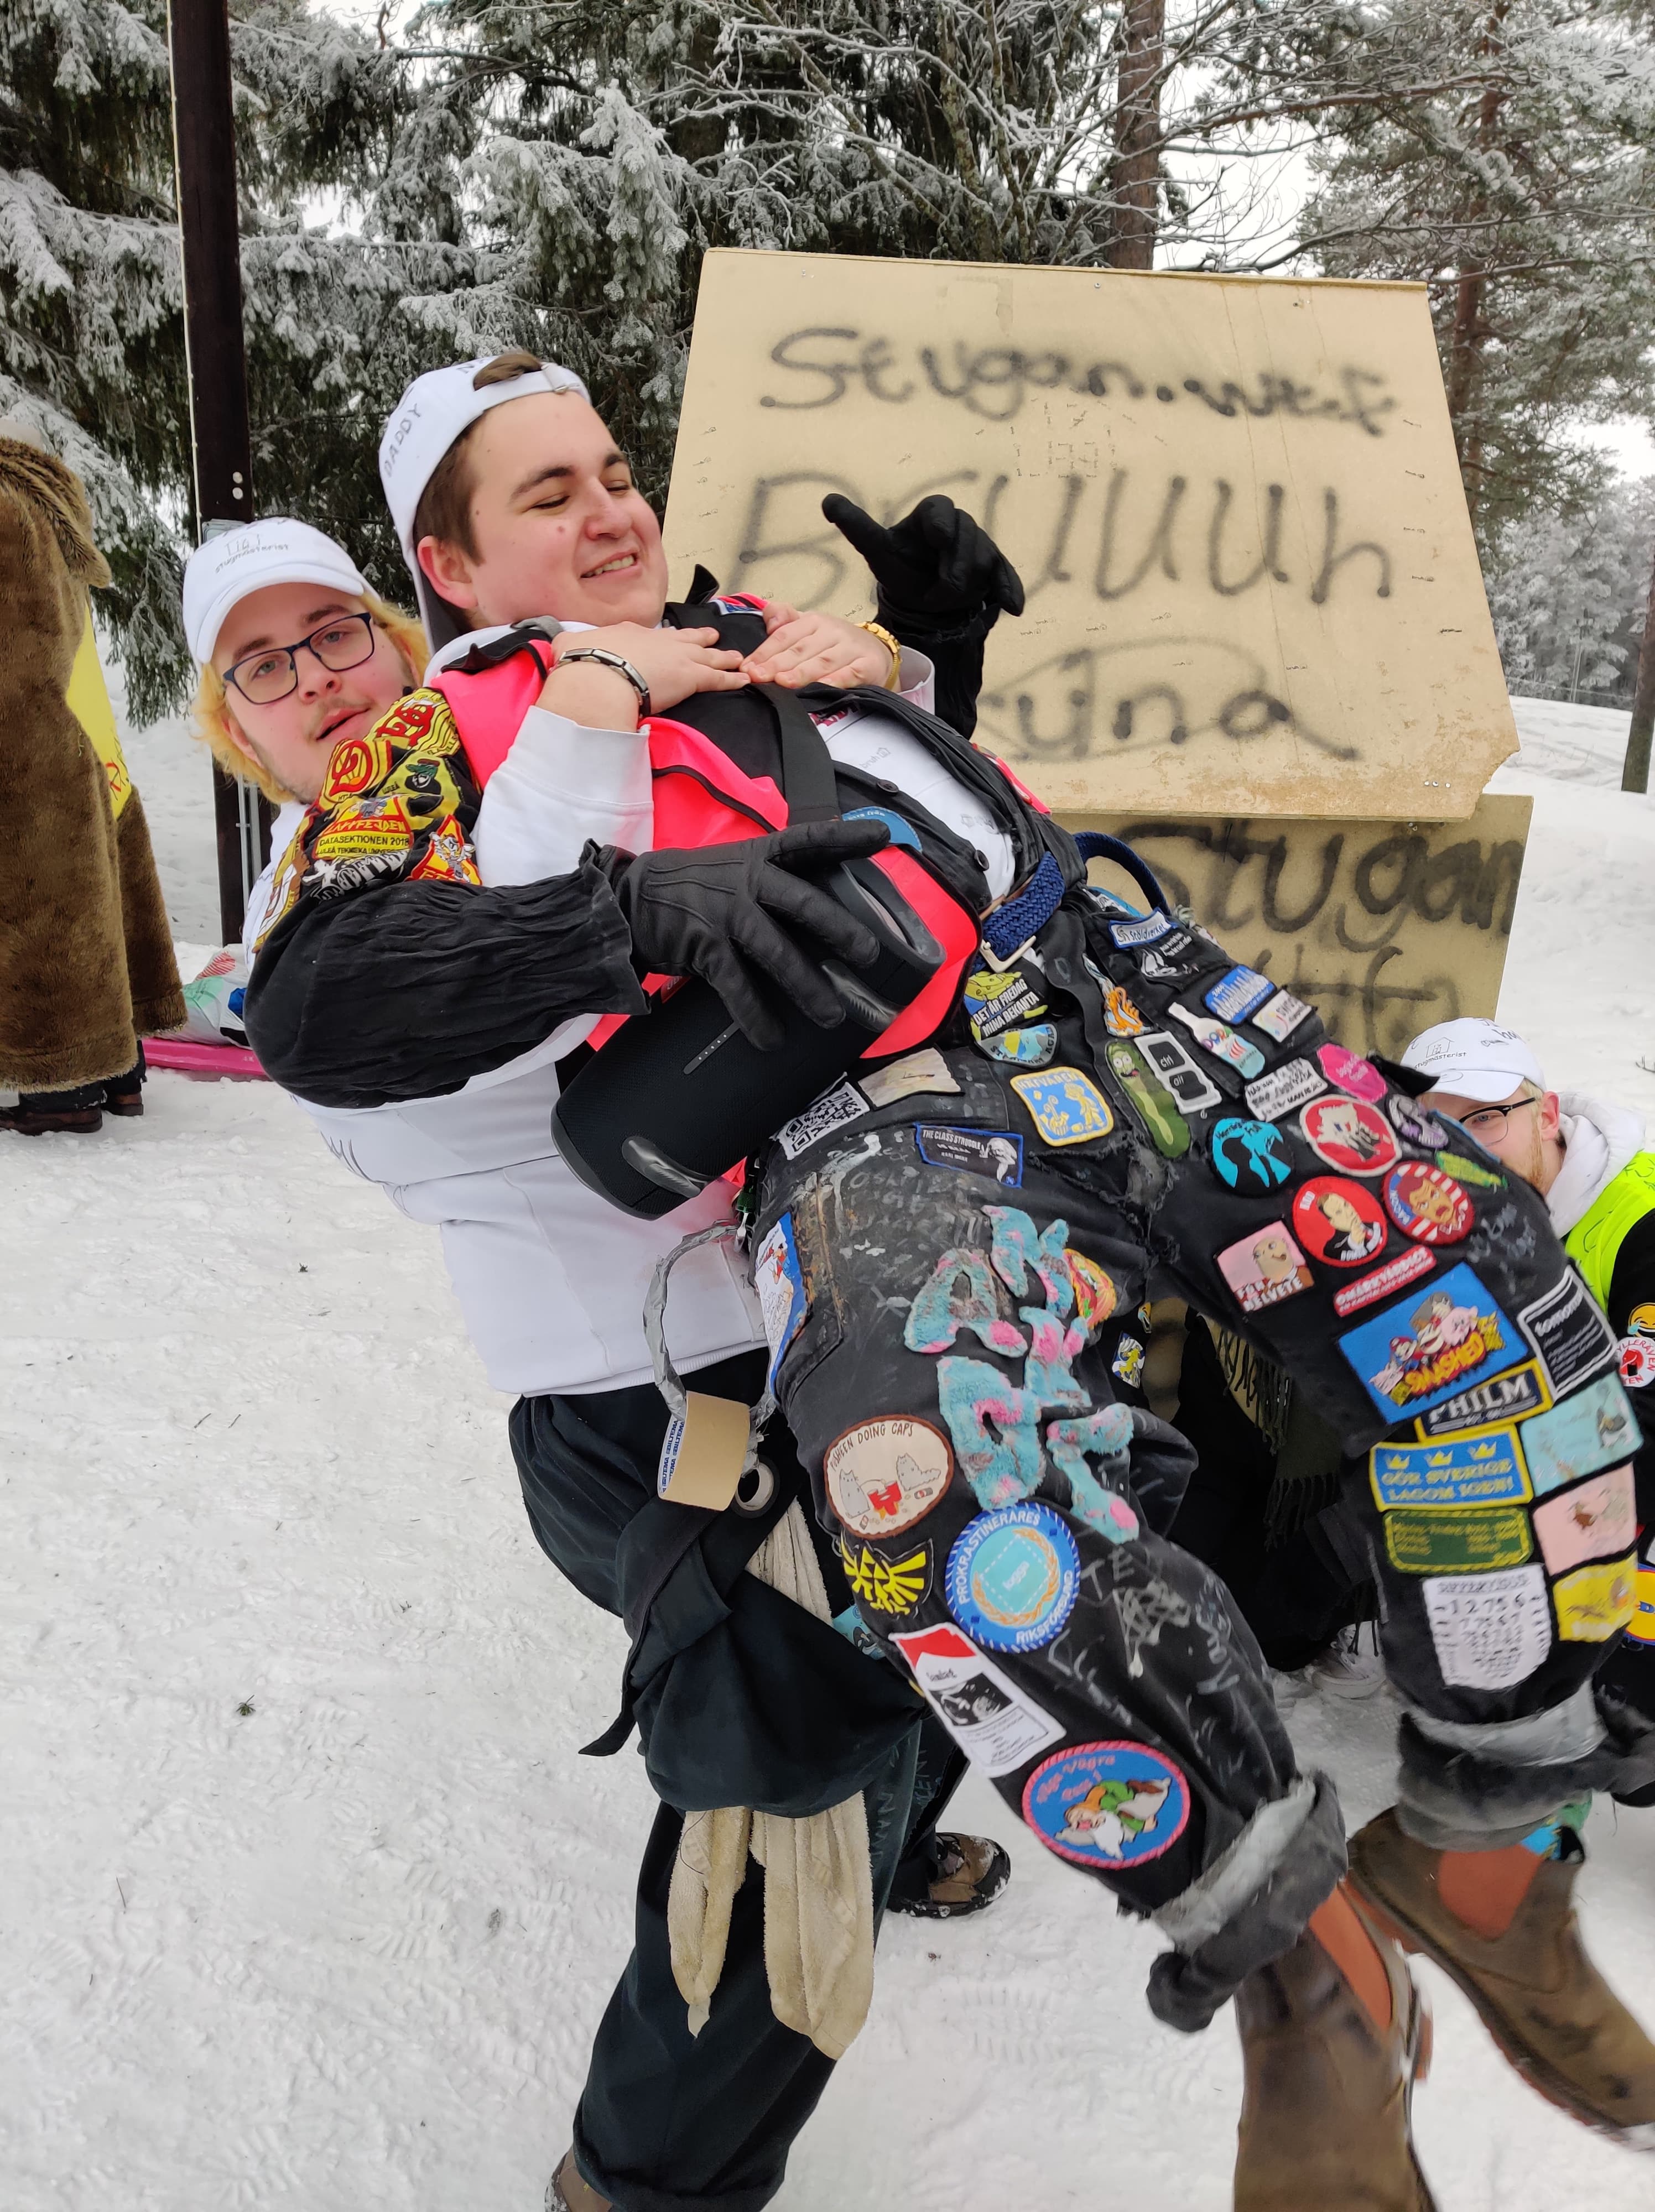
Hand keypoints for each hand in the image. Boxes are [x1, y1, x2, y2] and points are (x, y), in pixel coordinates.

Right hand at [539, 622, 747, 722]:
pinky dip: (732, 678)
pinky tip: (743, 679)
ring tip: (736, 657)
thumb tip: (555, 648)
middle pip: (685, 638)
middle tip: (713, 635)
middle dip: (700, 637)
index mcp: (630, 633)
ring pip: (707, 656)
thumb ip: (568, 646)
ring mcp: (677, 657)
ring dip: (723, 656)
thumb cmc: (583, 663)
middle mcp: (658, 640)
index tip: (666, 639)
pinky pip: (718, 678)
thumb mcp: (569, 647)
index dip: (662, 639)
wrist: (600, 676)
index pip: (650, 636)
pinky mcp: (691, 677)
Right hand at [601, 817, 891, 1050]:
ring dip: (807, 986)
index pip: (808, 841)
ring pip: (776, 951)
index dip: (845, 838)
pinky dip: (756, 1015)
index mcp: (760, 857)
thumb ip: (777, 881)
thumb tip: (829, 911)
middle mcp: (747, 881)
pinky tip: (771, 1038)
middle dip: (839, 928)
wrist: (633, 898)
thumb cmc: (698, 888)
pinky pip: (738, 986)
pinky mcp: (705, 945)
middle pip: (802, 901)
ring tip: (831, 1016)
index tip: (883, 837)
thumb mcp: (738, 868)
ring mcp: (726, 913)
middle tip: (868, 954)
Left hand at [741, 603, 893, 690]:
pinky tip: (820, 688)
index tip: (747, 667)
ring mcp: (850, 648)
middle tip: (758, 676)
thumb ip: (785, 621)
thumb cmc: (834, 644)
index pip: (785, 635)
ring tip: (783, 682)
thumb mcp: (809, 628)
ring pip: (823, 661)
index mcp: (813, 621)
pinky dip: (835, 681)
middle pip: (800, 649)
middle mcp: (832, 632)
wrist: (876, 651)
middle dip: (777, 663)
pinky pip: (849, 674)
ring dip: (802, 672)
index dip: (765, 651)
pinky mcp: (867, 665)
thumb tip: (769, 619)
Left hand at [822, 493, 1024, 625]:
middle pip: (966, 534)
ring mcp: (980, 546)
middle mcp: (957, 526)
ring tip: (947, 599)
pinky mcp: (996, 568)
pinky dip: (1009, 591)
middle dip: (953, 566)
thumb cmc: (900, 573)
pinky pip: (1006, 576)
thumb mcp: (877, 552)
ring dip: (967, 583)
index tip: (940, 540)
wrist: (923, 605)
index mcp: (929, 517)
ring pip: (984, 556)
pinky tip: (1013, 608)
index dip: (941, 524)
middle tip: (938, 591)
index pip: (938, 509)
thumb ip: (857, 526)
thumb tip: (827, 500)